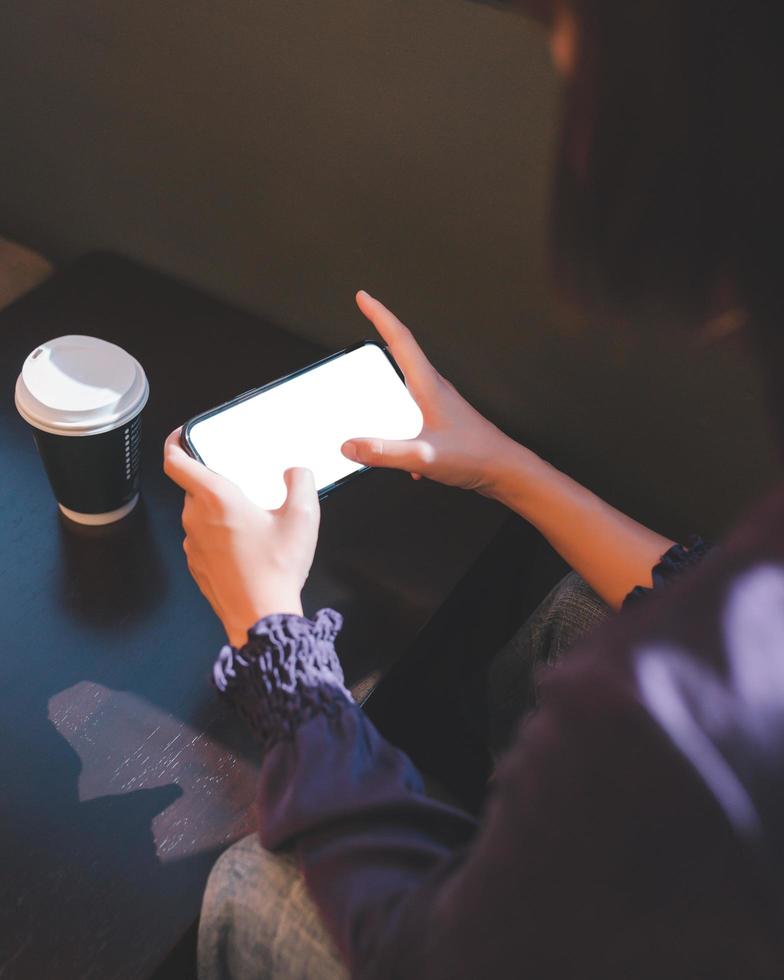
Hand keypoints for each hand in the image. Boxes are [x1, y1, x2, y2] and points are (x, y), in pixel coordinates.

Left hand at [163, 429, 320, 647]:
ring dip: (219, 513)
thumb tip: (296, 472)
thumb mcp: (302, 518)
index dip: (175, 443)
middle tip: (242, 486)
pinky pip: (204, 540)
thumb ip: (300, 483)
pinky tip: (247, 548)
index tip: (182, 435)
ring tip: (251, 521)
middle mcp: (196, 519)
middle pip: (193, 488)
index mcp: (216, 499)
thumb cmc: (276, 570)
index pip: (176, 461)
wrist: (261, 617)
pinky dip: (220, 537)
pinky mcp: (197, 566)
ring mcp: (193, 545)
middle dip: (215, 483)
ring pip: (199, 515)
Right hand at [342, 291, 514, 497]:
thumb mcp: (423, 456)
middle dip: (384, 332)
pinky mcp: (443, 420)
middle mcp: (434, 389)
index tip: (364, 297)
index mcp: (428, 387)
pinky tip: (398, 450)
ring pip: (408, 380)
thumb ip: (384, 452)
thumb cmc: (474, 457)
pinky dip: (399, 418)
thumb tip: (350, 446)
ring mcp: (440, 403)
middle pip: (404, 352)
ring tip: (371, 378)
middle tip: (368, 315)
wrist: (504, 470)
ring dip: (390, 373)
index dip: (380, 315)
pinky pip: (414, 408)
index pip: (400, 340)